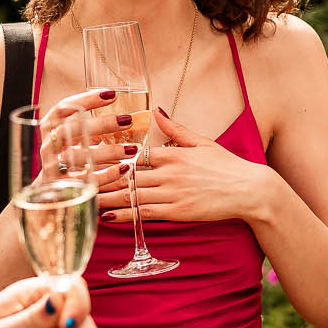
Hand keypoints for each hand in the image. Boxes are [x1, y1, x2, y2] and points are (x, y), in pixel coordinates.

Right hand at [38, 89, 133, 185]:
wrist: (48, 194)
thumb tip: (121, 114)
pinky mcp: (63, 189)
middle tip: (127, 120)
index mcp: (49, 129)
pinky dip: (106, 175)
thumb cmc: (64, 159)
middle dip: (100, 124)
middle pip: (70, 131)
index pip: (63, 108)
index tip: (112, 94)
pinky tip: (124, 168)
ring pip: (77, 157)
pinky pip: (86, 181)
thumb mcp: (71, 139)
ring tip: (131, 148)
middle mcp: (48, 147)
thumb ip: (87, 126)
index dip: (86, 99)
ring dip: (107, 152)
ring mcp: (53, 168)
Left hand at [101, 108, 270, 224]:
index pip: (134, 156)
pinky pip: (146, 213)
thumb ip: (175, 129)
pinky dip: (126, 215)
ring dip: (108, 198)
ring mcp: (173, 193)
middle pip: (127, 176)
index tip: (91, 160)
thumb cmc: (227, 166)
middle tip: (78, 181)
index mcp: (173, 154)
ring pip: (132, 195)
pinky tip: (110, 217)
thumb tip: (156, 111)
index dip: (111, 159)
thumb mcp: (202, 142)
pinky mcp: (178, 212)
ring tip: (86, 199)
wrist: (249, 190)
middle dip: (102, 179)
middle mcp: (169, 172)